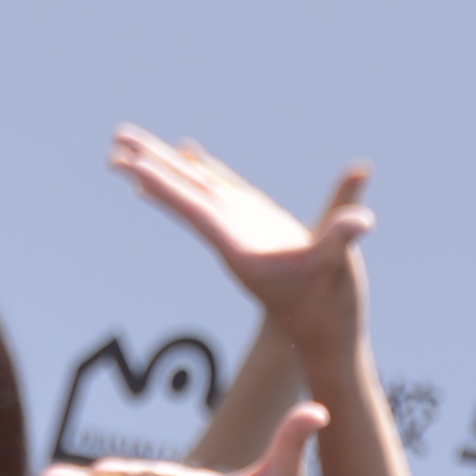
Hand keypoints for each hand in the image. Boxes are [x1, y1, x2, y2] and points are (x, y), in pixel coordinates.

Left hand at [112, 127, 370, 370]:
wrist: (321, 334)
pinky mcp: (257, 224)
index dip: (166, 187)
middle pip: (184, 194)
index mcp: (240, 245)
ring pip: (197, 188)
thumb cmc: (328, 306)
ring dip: (165, 165)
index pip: (195, 209)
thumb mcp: (338, 269)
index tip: (132, 166)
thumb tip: (361, 221)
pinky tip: (186, 154)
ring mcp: (242, 227)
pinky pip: (222, 189)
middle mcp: (232, 235)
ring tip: (129, 145)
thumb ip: (343, 239)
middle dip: (149, 166)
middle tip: (114, 140)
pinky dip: (203, 169)